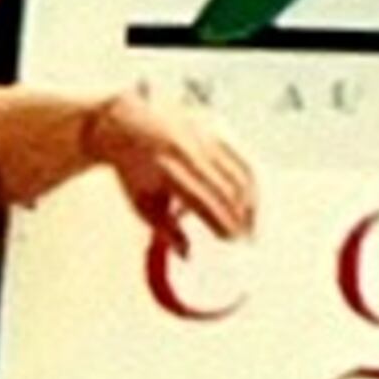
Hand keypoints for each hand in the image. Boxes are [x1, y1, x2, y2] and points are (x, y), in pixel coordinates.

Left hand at [85, 91, 258, 251]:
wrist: (127, 122)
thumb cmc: (134, 169)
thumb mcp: (140, 202)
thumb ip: (165, 229)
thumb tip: (187, 255)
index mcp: (165, 168)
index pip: (202, 199)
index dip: (221, 221)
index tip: (231, 240)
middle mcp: (188, 149)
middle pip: (227, 187)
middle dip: (241, 216)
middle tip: (246, 239)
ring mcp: (204, 135)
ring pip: (241, 173)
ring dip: (250, 203)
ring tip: (251, 225)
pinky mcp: (216, 127)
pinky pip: (243, 159)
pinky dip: (251, 183)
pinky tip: (250, 202)